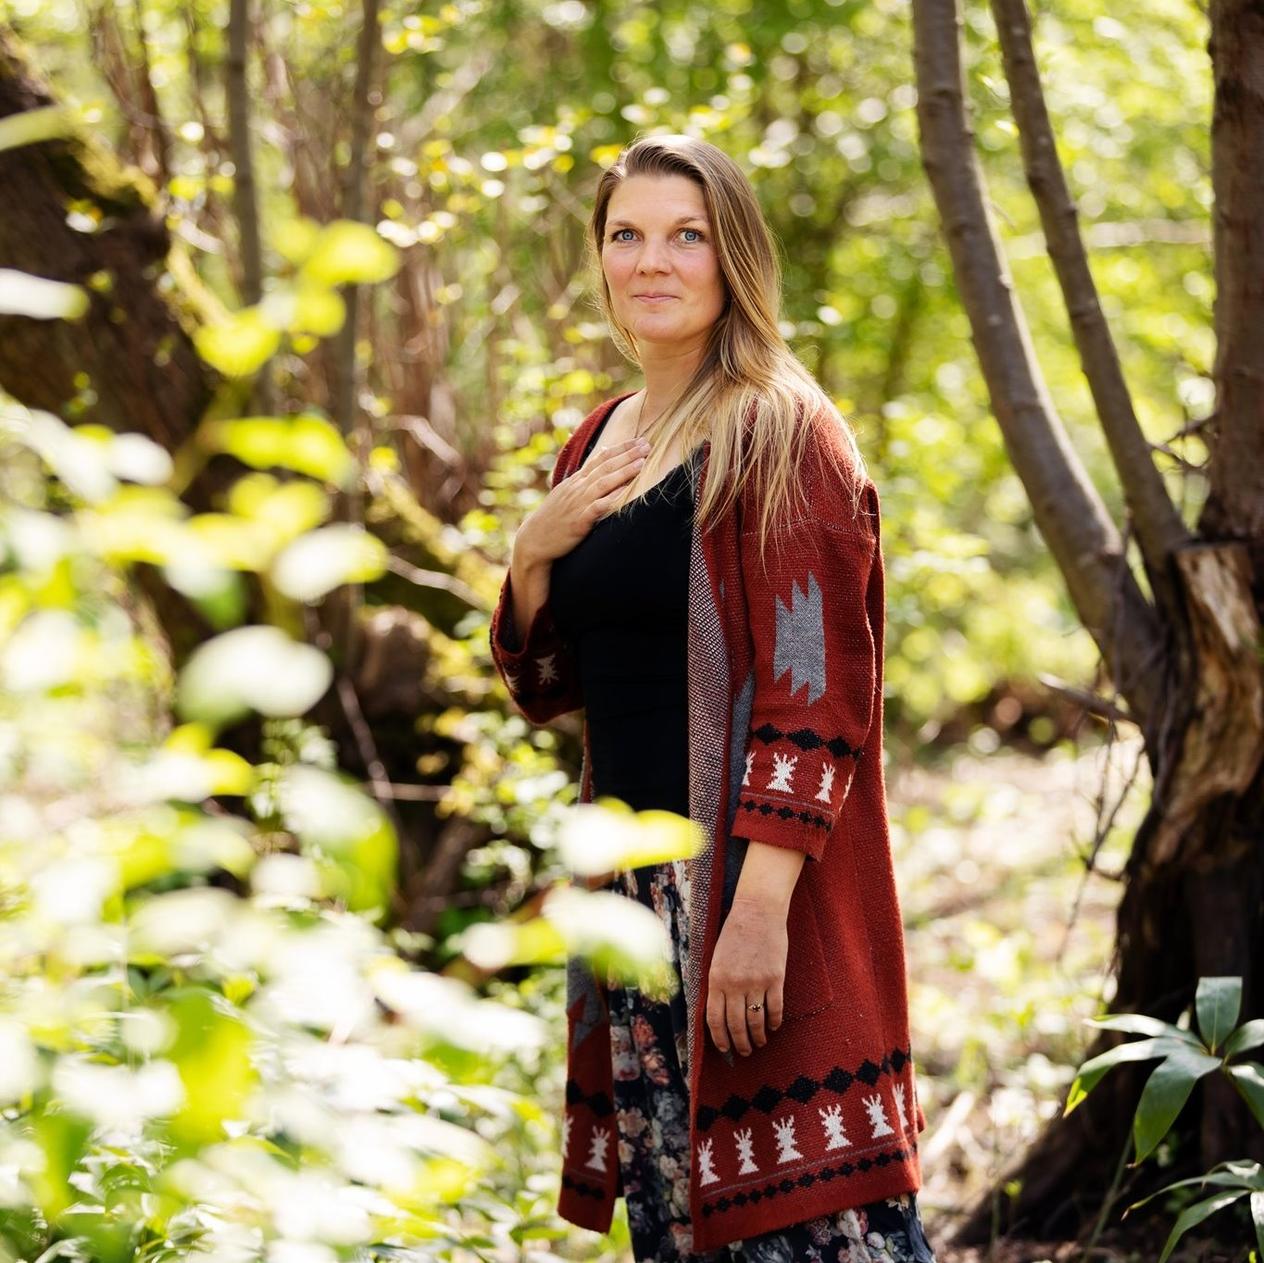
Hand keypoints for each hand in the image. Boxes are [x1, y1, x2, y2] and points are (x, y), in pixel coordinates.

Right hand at [514, 435, 649, 566]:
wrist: (535, 539)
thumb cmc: (553, 517)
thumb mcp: (566, 492)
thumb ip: (583, 476)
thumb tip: (599, 456)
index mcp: (576, 480)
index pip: (601, 458)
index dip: (620, 448)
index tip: (638, 440)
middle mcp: (578, 488)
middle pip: (605, 467)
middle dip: (627, 455)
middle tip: (646, 445)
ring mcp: (578, 503)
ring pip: (604, 483)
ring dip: (623, 472)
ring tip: (641, 463)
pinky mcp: (579, 521)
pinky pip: (598, 507)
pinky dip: (611, 498)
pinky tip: (624, 492)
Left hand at [705, 895, 786, 1055]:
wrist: (757, 911)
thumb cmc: (735, 933)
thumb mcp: (716, 958)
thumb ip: (717, 984)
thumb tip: (719, 1012)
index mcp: (716, 979)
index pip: (715, 1019)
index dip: (720, 1038)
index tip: (724, 1049)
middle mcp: (734, 984)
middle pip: (736, 1025)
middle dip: (740, 1043)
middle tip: (745, 1052)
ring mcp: (756, 982)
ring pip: (756, 1021)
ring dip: (758, 1037)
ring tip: (760, 1043)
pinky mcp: (775, 978)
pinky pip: (775, 1009)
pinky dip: (774, 1022)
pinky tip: (774, 1027)